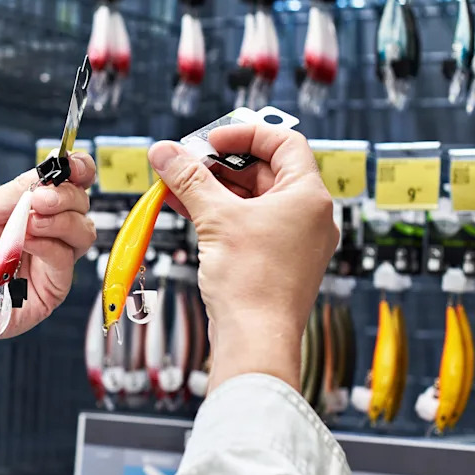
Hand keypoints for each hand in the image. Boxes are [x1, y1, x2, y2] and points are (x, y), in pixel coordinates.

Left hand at [0, 154, 96, 361]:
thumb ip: (19, 190)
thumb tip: (50, 172)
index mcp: (34, 208)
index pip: (72, 184)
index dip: (79, 170)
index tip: (72, 165)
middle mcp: (49, 232)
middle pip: (82, 205)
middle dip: (65, 196)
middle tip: (40, 199)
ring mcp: (53, 260)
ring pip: (83, 232)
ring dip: (59, 221)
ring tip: (29, 223)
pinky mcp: (53, 288)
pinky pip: (64, 259)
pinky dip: (47, 246)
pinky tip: (26, 243)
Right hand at [148, 124, 337, 392]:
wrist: (255, 341)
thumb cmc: (254, 286)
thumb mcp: (216, 219)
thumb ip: (188, 179)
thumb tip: (166, 152)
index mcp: (309, 197)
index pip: (283, 142)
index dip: (245, 133)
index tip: (211, 140)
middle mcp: (307, 216)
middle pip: (263, 170)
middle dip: (220, 163)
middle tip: (185, 162)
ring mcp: (292, 240)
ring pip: (251, 199)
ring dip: (213, 189)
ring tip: (176, 184)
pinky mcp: (274, 260)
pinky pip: (247, 224)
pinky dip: (219, 213)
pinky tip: (185, 208)